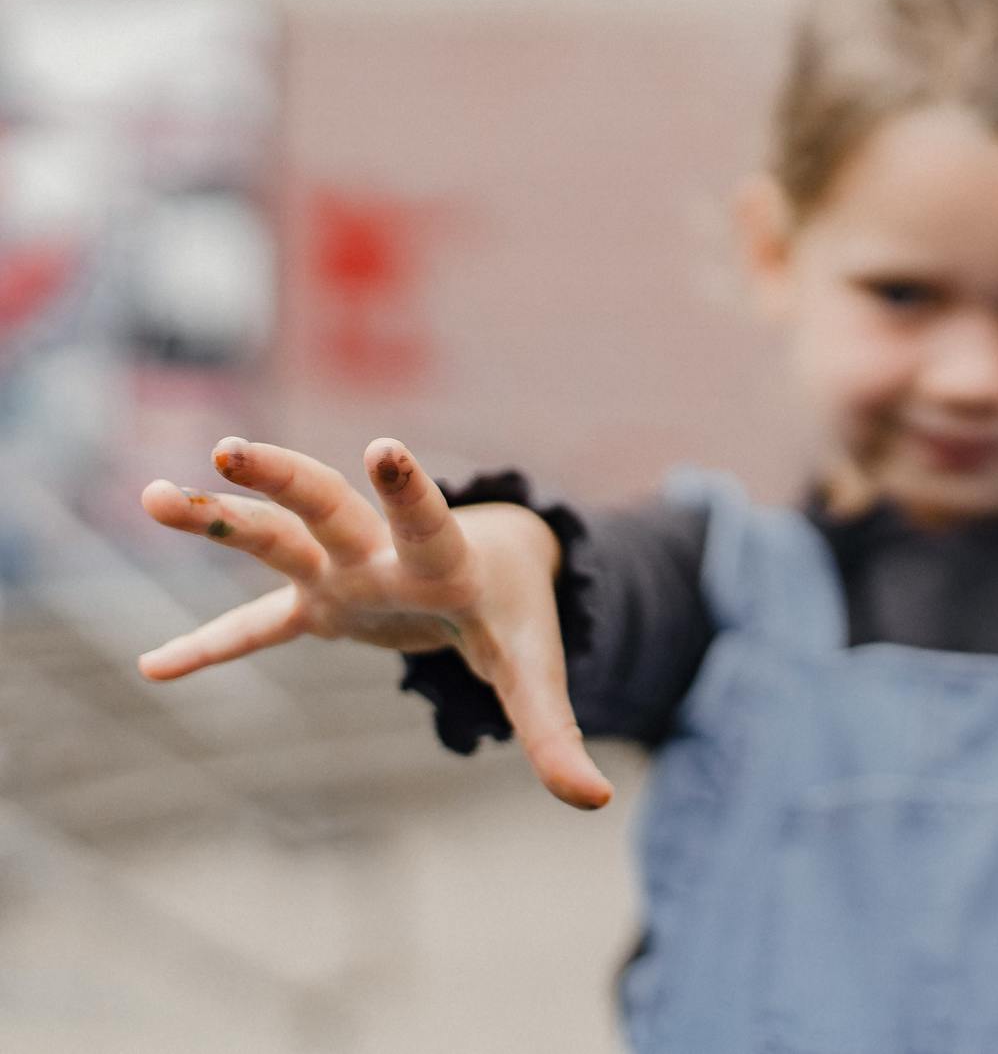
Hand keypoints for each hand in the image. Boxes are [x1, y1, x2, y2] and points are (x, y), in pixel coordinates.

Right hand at [139, 437, 612, 808]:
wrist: (498, 568)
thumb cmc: (517, 615)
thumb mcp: (536, 674)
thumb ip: (556, 734)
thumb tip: (595, 802)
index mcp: (444, 561)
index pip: (425, 520)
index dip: (409, 490)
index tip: (384, 447)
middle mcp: (382, 555)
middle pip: (326, 505)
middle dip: (282, 478)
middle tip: (231, 449)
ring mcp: (344, 575)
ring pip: (274, 537)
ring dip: (218, 517)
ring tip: (151, 496)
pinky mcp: (322, 604)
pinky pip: (256, 627)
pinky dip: (211, 649)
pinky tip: (153, 669)